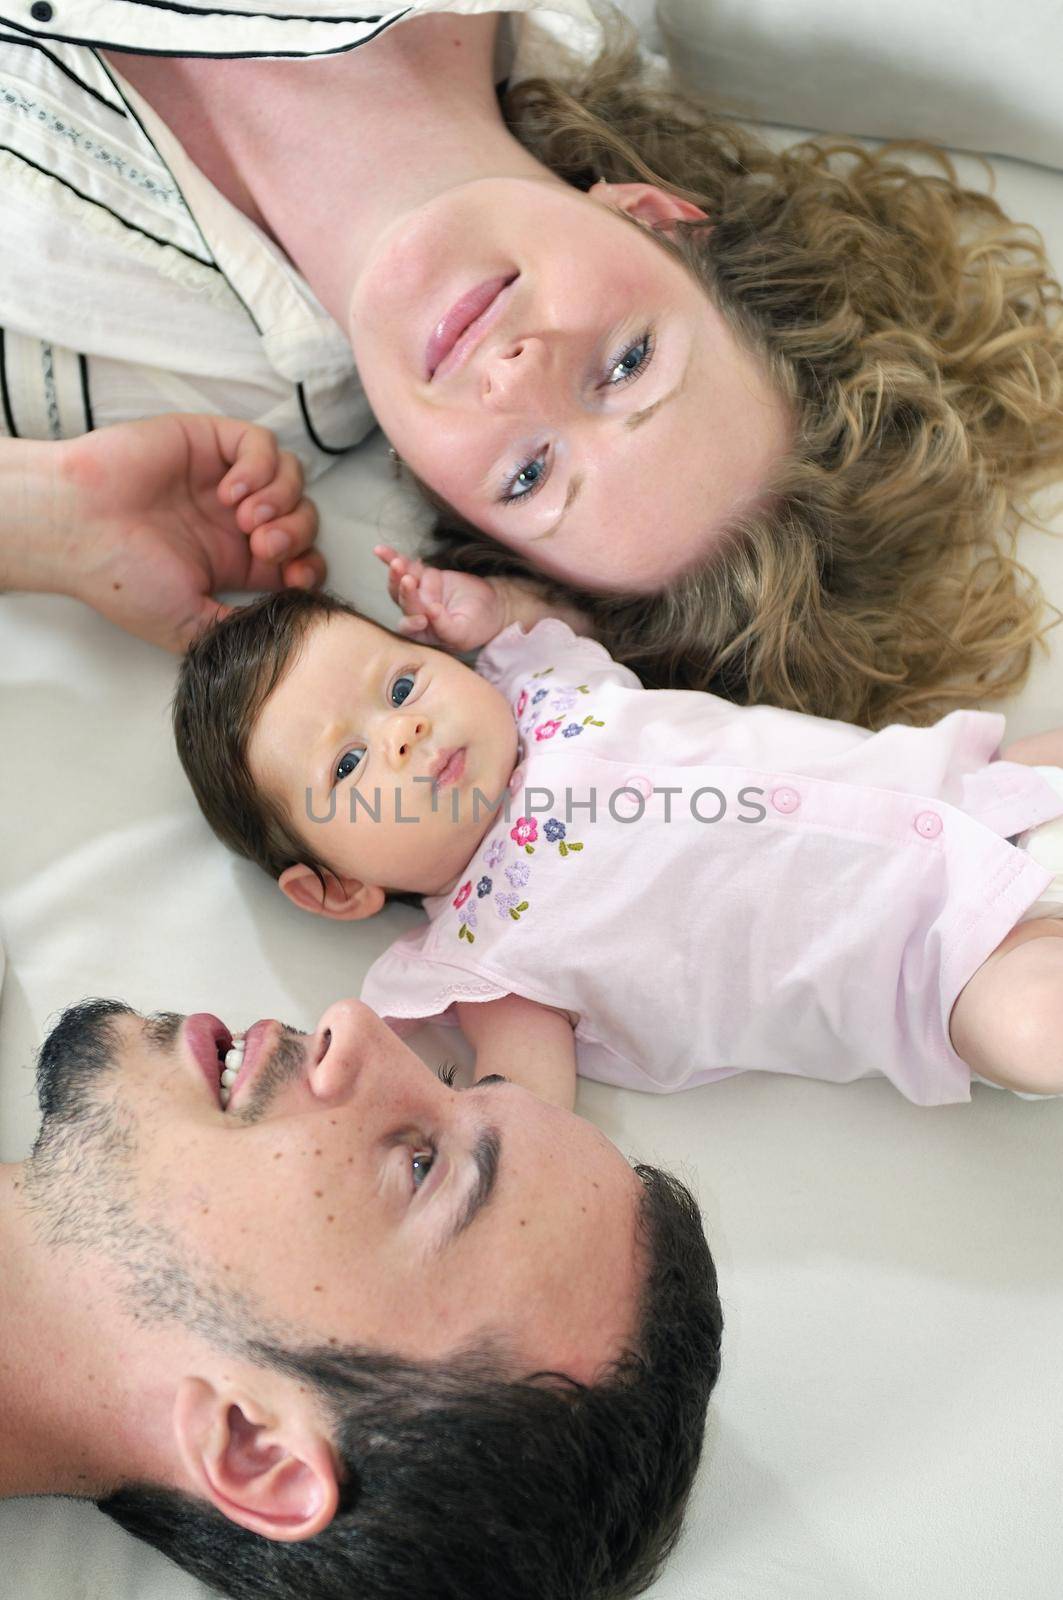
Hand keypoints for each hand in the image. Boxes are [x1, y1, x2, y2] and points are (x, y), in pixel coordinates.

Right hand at [61, 414, 322, 651]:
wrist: (78, 530)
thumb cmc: (123, 578)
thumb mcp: (191, 626)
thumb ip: (241, 630)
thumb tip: (287, 633)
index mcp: (235, 563)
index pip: (300, 560)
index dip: (310, 568)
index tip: (293, 579)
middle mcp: (235, 520)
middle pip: (303, 518)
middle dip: (296, 534)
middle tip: (262, 545)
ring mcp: (224, 479)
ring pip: (292, 478)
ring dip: (282, 500)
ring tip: (245, 517)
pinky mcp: (210, 442)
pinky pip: (262, 444)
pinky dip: (259, 467)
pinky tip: (229, 490)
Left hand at [374, 544, 505, 651]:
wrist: (491, 604)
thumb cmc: (478, 624)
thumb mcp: (465, 631)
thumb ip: (447, 627)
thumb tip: (431, 612)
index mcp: (424, 633)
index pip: (411, 628)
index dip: (412, 623)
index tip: (422, 619)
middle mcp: (416, 614)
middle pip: (404, 603)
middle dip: (405, 593)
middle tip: (409, 581)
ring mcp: (418, 593)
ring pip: (400, 584)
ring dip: (396, 573)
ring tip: (397, 563)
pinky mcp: (422, 576)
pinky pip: (405, 566)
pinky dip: (391, 558)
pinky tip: (380, 550)